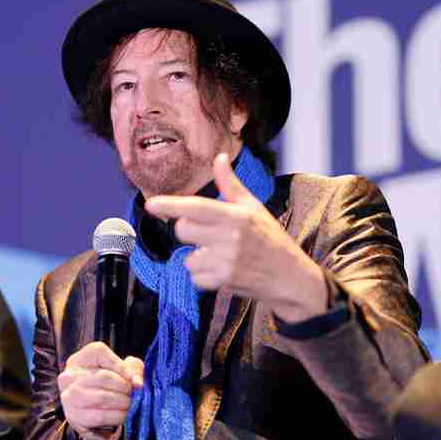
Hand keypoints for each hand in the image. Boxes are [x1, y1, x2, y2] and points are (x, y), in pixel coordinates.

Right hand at [58, 340, 143, 439]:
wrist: (96, 410)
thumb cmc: (111, 384)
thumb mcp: (123, 369)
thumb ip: (133, 369)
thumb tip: (138, 383)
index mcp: (81, 358)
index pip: (99, 352)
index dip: (121, 366)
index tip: (135, 379)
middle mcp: (70, 375)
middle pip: (103, 376)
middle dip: (125, 387)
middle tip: (136, 394)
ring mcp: (68, 396)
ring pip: (101, 397)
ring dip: (122, 403)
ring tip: (131, 405)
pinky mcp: (73, 416)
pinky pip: (98, 416)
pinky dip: (116, 416)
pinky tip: (123, 415)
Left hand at [145, 153, 327, 322]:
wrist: (289, 276)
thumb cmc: (270, 238)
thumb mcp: (253, 208)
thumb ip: (230, 185)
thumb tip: (219, 158)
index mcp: (236, 215)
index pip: (196, 208)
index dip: (171, 205)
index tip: (150, 204)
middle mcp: (230, 238)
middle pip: (183, 230)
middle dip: (190, 232)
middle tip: (209, 234)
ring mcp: (226, 261)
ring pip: (187, 257)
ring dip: (197, 257)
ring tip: (220, 255)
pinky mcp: (223, 281)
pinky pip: (195, 277)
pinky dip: (203, 275)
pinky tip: (221, 270)